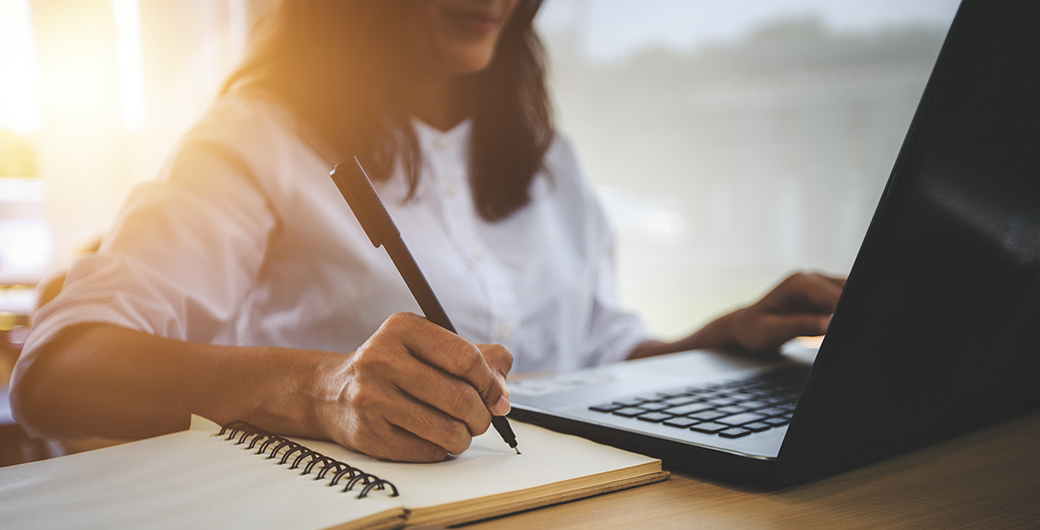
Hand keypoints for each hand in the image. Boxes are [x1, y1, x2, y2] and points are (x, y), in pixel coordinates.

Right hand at [314, 312, 512, 461]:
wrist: (332, 393)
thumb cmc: (394, 368)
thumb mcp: (428, 346)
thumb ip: (475, 357)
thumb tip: (503, 391)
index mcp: (402, 328)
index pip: (465, 358)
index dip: (491, 382)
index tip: (498, 397)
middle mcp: (382, 359)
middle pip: (460, 397)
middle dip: (482, 415)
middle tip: (481, 418)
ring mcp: (372, 398)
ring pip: (448, 430)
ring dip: (465, 436)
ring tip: (459, 430)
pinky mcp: (369, 434)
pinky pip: (428, 451)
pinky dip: (441, 449)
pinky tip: (431, 437)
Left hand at [724, 272, 845, 353]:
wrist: (745, 329)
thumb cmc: (754, 329)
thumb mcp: (774, 331)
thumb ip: (802, 325)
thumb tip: (829, 323)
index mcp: (797, 283)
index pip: (834, 294)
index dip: (845, 310)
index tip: (852, 325)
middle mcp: (809, 279)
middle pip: (846, 291)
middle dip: (849, 310)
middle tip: (849, 331)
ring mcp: (817, 286)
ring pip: (847, 295)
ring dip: (846, 312)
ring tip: (835, 330)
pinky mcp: (821, 297)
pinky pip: (841, 302)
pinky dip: (843, 314)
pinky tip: (833, 327)